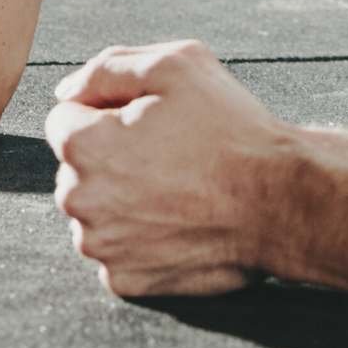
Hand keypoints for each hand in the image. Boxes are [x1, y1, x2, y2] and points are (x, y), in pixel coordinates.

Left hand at [46, 40, 287, 298]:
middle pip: (78, 169)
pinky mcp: (126, 281)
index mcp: (82, 145)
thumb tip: (65, 92)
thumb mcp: (173, 66)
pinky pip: (118, 252)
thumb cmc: (231, 130)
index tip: (149, 122)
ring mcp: (102, 246)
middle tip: (168, 156)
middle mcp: (80, 199)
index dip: (107, 114)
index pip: (65, 120)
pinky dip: (140, 240)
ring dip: (122, 201)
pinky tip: (177, 224)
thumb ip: (105, 69)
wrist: (282, 203)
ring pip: (96, 212)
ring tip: (176, 191)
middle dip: (110, 158)